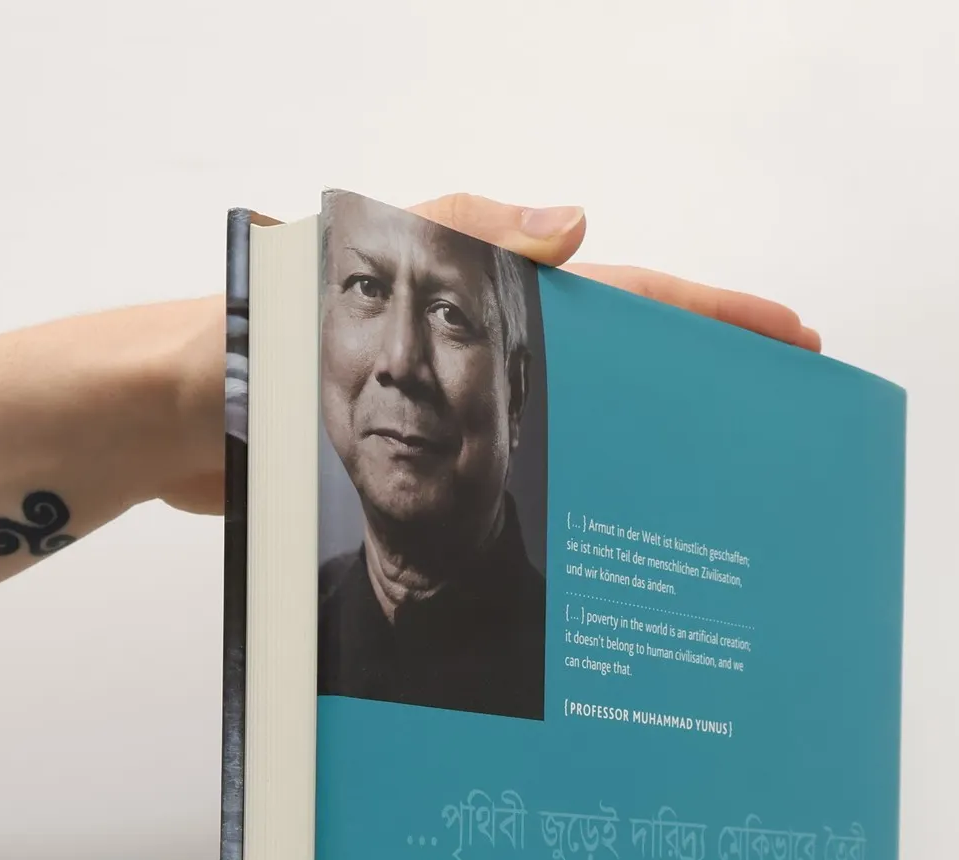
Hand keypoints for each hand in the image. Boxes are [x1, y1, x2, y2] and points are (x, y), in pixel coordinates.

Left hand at [171, 193, 821, 514]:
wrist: (168, 418)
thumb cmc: (248, 337)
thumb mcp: (363, 261)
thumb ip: (468, 234)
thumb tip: (578, 224)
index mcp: (482, 289)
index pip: (624, 294)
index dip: (710, 313)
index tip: (789, 334)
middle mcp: (481, 343)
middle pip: (621, 357)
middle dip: (704, 380)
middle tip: (777, 415)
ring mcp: (455, 400)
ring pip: (577, 415)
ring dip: (645, 445)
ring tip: (716, 487)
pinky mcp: (419, 452)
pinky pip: (516, 468)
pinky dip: (567, 491)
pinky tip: (603, 536)